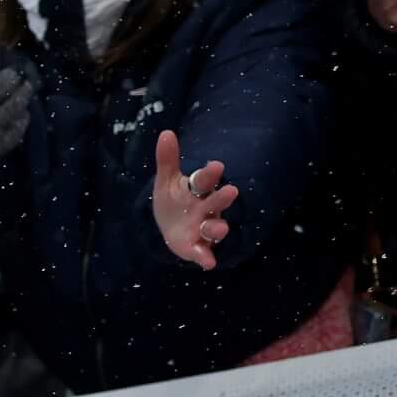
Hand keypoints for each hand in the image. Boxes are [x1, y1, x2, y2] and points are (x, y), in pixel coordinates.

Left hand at [151, 130, 238, 269]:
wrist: (169, 226)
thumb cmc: (173, 200)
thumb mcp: (166, 181)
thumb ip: (167, 160)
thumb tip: (166, 133)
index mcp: (198, 189)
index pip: (205, 180)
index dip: (210, 174)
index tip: (216, 165)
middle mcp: (206, 207)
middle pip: (216, 202)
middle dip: (222, 198)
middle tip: (231, 192)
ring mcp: (204, 227)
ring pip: (215, 227)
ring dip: (217, 228)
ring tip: (218, 229)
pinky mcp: (198, 246)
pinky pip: (204, 252)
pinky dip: (206, 257)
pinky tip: (208, 263)